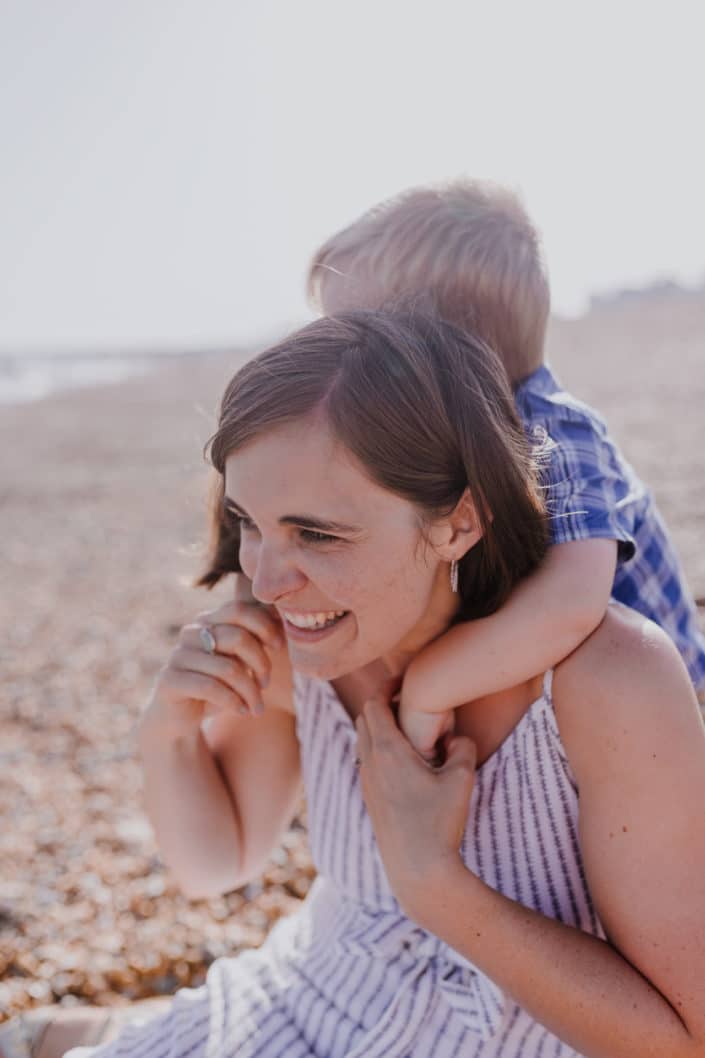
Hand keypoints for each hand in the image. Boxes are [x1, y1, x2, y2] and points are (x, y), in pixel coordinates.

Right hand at [142, 598, 289, 741]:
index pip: (239, 610)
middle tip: (266, 684)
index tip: (278, 647)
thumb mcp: (239, 661)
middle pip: (237, 638)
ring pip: (228, 668)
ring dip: (250, 692)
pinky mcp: (169, 680)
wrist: (180, 717)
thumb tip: (280, 616)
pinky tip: (242, 711)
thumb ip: (255, 638)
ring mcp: (178, 656)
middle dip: (261, 664)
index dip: (264, 627)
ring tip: (257, 707)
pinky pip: (210, 687)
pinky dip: (233, 701)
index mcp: (207, 621)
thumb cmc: (218, 685)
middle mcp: (190, 633)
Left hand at [355, 694, 476, 918]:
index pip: (374, 703)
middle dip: (382, 705)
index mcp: (386, 750)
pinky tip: (406, 761)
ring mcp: (366, 783)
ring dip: (379, 728)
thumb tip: (456, 737)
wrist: (417, 870)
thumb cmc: (439, 822)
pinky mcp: (369, 800)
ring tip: (408, 730)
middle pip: (364, 719)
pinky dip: (379, 750)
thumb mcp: (462, 779)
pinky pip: (366, 762)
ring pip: (363, 741)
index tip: (404, 682)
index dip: (387, 687)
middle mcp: (369, 763)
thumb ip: (462, 747)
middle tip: (409, 702)